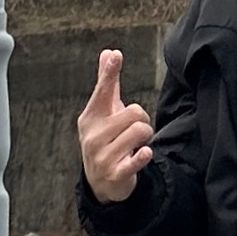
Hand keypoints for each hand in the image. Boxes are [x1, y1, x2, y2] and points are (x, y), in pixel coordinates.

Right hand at [78, 49, 154, 202]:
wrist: (100, 182)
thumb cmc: (105, 139)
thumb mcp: (103, 113)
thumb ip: (107, 84)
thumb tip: (108, 52)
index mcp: (91, 117)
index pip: (102, 91)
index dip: (110, 72)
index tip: (116, 55)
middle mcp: (93, 135)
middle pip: (135, 112)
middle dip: (143, 120)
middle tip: (136, 129)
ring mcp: (102, 155)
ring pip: (140, 131)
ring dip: (146, 137)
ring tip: (136, 144)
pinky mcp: (115, 173)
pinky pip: (137, 159)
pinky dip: (144, 155)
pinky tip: (142, 154)